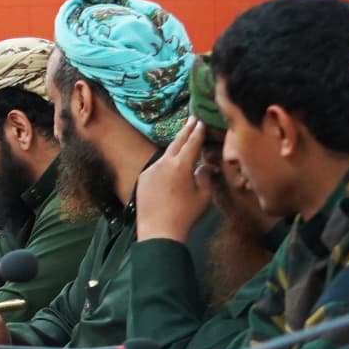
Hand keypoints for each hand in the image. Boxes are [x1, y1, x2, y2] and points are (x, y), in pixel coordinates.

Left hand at [135, 120, 210, 243]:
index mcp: (181, 165)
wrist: (158, 229)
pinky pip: (156, 166)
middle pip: (176, 143)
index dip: (197, 132)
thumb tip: (206, 166)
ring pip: (165, 154)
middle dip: (186, 130)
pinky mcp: (143, 178)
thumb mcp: (203, 196)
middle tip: (192, 119)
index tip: (201, 122)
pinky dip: (165, 161)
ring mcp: (151, 169)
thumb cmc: (185, 214)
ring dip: (175, 146)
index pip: (192, 143)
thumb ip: (204, 176)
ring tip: (182, 138)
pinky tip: (169, 162)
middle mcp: (164, 163)